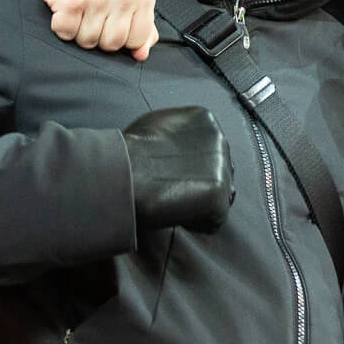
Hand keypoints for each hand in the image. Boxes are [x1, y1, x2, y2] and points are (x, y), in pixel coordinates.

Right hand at [33, 0, 158, 60]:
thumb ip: (142, 24)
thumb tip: (142, 54)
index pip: (139, 38)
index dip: (123, 36)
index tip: (112, 20)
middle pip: (113, 44)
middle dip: (100, 36)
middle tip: (93, 13)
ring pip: (88, 41)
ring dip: (79, 31)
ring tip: (80, 9)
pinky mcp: (71, 0)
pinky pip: (65, 33)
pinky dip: (61, 26)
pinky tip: (66, 8)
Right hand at [123, 107, 233, 232]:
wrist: (122, 172)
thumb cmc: (127, 152)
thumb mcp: (155, 125)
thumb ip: (176, 133)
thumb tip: (178, 147)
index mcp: (203, 119)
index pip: (210, 150)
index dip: (192, 169)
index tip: (172, 176)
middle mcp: (218, 138)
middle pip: (219, 171)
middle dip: (199, 185)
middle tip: (171, 193)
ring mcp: (222, 166)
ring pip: (220, 195)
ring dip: (198, 204)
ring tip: (170, 202)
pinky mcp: (219, 194)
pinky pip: (215, 219)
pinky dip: (196, 223)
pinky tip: (174, 214)